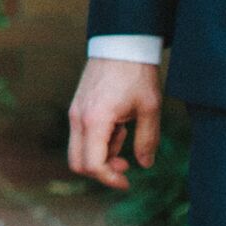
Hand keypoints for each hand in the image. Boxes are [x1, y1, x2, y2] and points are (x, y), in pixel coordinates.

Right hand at [66, 55, 163, 191]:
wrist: (121, 43)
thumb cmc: (137, 74)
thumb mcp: (149, 108)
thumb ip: (147, 140)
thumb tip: (145, 164)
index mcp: (95, 120)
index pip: (92, 164)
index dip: (110, 179)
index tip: (128, 181)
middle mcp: (78, 118)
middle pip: (78, 162)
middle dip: (101, 171)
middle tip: (125, 166)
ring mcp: (75, 112)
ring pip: (79, 149)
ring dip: (101, 155)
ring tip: (126, 137)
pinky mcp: (78, 107)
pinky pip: (82, 135)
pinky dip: (98, 141)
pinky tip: (118, 128)